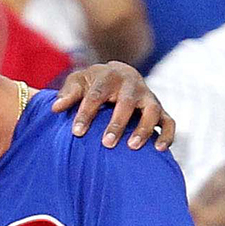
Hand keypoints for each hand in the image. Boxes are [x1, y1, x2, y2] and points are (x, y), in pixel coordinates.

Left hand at [52, 62, 176, 149]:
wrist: (119, 75)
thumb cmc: (93, 83)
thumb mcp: (78, 82)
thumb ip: (68, 93)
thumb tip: (55, 108)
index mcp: (109, 76)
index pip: (96, 95)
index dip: (86, 113)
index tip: (76, 132)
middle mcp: (132, 85)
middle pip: (127, 102)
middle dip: (117, 123)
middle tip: (106, 143)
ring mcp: (148, 97)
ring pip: (151, 111)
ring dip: (144, 129)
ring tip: (132, 146)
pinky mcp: (160, 110)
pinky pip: (169, 122)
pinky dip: (167, 135)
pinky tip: (158, 150)